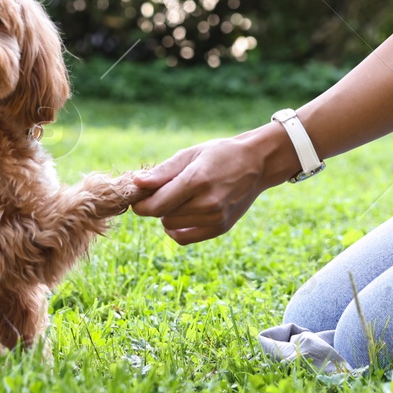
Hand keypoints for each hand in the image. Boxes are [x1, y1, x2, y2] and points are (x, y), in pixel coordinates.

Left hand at [128, 135, 276, 245]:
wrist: (257, 164)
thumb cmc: (220, 154)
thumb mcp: (191, 154)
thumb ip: (163, 172)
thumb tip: (136, 183)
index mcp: (197, 181)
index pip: (157, 205)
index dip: (141, 204)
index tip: (138, 196)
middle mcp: (208, 203)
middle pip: (162, 215)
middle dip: (156, 204)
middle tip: (164, 190)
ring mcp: (215, 219)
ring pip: (171, 226)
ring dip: (168, 214)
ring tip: (179, 197)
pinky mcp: (220, 228)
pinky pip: (184, 238)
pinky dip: (176, 229)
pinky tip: (182, 214)